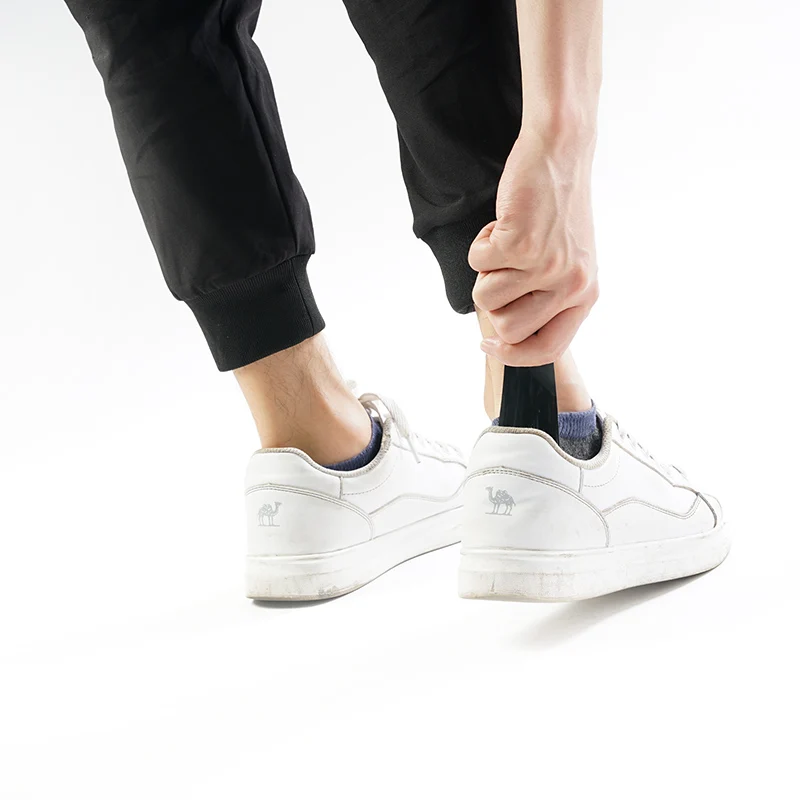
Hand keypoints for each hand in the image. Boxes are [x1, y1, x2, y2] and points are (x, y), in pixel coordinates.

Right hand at [469, 131, 599, 365]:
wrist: (559, 155)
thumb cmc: (557, 208)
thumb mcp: (567, 261)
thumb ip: (547, 300)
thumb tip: (507, 337)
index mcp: (585, 294)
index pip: (548, 349)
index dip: (513, 355)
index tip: (490, 344)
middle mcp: (570, 284)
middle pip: (508, 329)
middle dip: (494, 301)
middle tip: (506, 268)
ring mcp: (546, 265)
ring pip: (486, 299)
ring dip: (485, 269)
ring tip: (507, 241)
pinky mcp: (520, 243)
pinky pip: (476, 262)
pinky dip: (480, 242)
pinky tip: (503, 223)